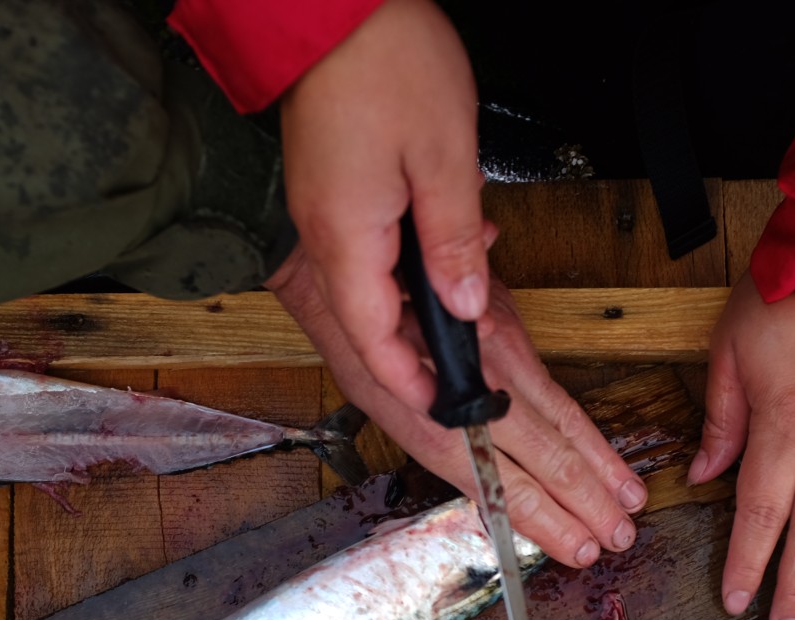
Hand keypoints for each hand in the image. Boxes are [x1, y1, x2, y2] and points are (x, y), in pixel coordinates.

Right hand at [267, 245, 645, 567]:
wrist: (289, 258)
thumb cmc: (354, 238)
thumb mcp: (411, 224)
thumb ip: (460, 247)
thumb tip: (485, 238)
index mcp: (446, 356)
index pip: (531, 420)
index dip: (578, 463)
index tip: (617, 494)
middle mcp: (438, 391)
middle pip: (521, 457)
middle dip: (572, 500)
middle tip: (616, 538)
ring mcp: (424, 404)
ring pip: (493, 469)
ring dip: (544, 506)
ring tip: (586, 543)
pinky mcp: (410, 408)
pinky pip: (461, 463)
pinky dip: (498, 494)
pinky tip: (528, 518)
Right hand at [280, 0, 486, 416]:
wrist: (327, 3)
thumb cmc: (382, 58)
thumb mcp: (444, 154)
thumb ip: (455, 241)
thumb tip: (468, 307)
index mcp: (347, 237)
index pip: (375, 340)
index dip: (411, 382)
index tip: (447, 405)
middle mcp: (326, 236)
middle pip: (369, 327)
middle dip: (419, 358)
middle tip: (469, 371)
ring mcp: (325, 216)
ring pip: (370, 293)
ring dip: (419, 313)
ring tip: (470, 316)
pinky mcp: (333, 194)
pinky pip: (367, 256)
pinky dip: (408, 271)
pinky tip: (451, 252)